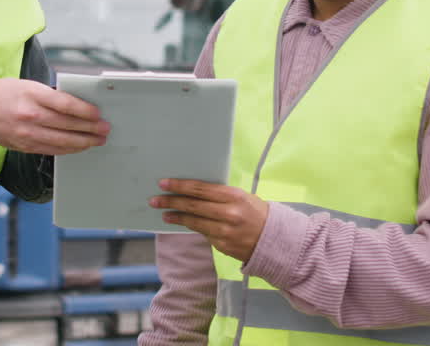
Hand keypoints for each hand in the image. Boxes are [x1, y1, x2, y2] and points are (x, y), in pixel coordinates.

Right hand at [0, 78, 109, 154]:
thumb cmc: (2, 94)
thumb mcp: (26, 84)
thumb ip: (49, 94)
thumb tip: (75, 103)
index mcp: (31, 95)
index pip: (65, 104)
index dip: (84, 110)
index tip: (98, 113)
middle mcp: (30, 115)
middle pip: (67, 124)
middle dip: (90, 129)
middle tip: (105, 129)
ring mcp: (27, 133)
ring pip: (62, 141)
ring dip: (83, 142)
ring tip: (97, 140)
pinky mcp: (24, 146)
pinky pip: (51, 150)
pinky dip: (68, 149)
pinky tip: (79, 147)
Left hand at [150, 179, 267, 261]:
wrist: (274, 239)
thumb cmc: (255, 212)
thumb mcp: (241, 196)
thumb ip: (218, 194)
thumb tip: (191, 189)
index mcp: (233, 196)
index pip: (200, 189)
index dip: (180, 186)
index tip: (163, 183)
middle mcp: (228, 213)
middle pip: (192, 205)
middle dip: (171, 201)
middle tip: (155, 199)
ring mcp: (224, 231)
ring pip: (193, 222)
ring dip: (176, 216)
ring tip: (164, 213)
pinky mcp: (222, 245)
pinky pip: (202, 233)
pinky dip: (191, 226)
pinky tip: (182, 222)